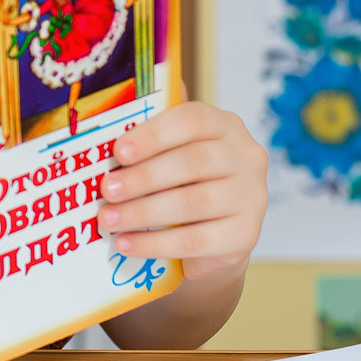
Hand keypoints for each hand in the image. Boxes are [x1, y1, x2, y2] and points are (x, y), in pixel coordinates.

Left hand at [99, 101, 266, 283]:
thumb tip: (115, 115)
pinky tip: (127, 244)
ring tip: (109, 219)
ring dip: (143, 212)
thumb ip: (151, 135)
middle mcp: (246, 157)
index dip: (153, 135)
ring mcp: (252, 196)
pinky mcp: (247, 235)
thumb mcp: (170, 154)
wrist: (211, 241)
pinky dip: (156, 244)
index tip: (118, 151)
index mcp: (225, 125)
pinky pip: (196, 240)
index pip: (192, 120)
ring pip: (193, 203)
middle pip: (192, 162)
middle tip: (108, 189)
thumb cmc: (183, 184)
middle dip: (143, 177)